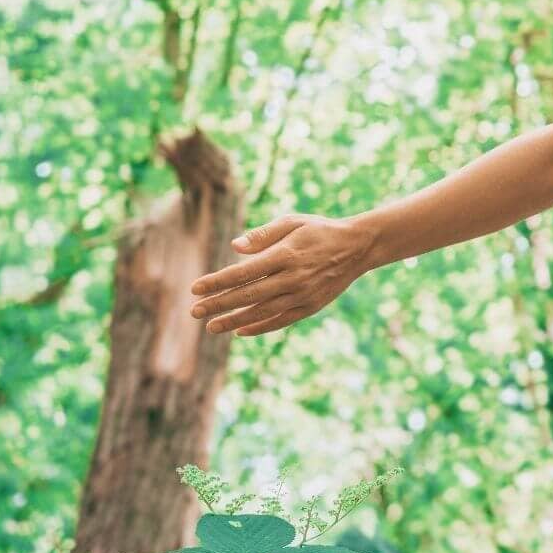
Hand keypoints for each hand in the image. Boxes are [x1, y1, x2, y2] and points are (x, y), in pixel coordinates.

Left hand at [189, 215, 375, 335]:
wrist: (358, 246)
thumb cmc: (319, 230)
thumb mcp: (293, 222)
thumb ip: (263, 234)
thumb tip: (234, 246)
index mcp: (286, 254)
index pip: (243, 272)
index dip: (217, 281)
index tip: (195, 288)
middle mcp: (293, 277)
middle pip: (248, 295)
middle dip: (218, 304)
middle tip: (194, 311)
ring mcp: (303, 294)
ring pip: (262, 312)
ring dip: (234, 320)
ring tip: (211, 327)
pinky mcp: (311, 306)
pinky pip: (281, 321)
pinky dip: (260, 327)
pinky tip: (240, 331)